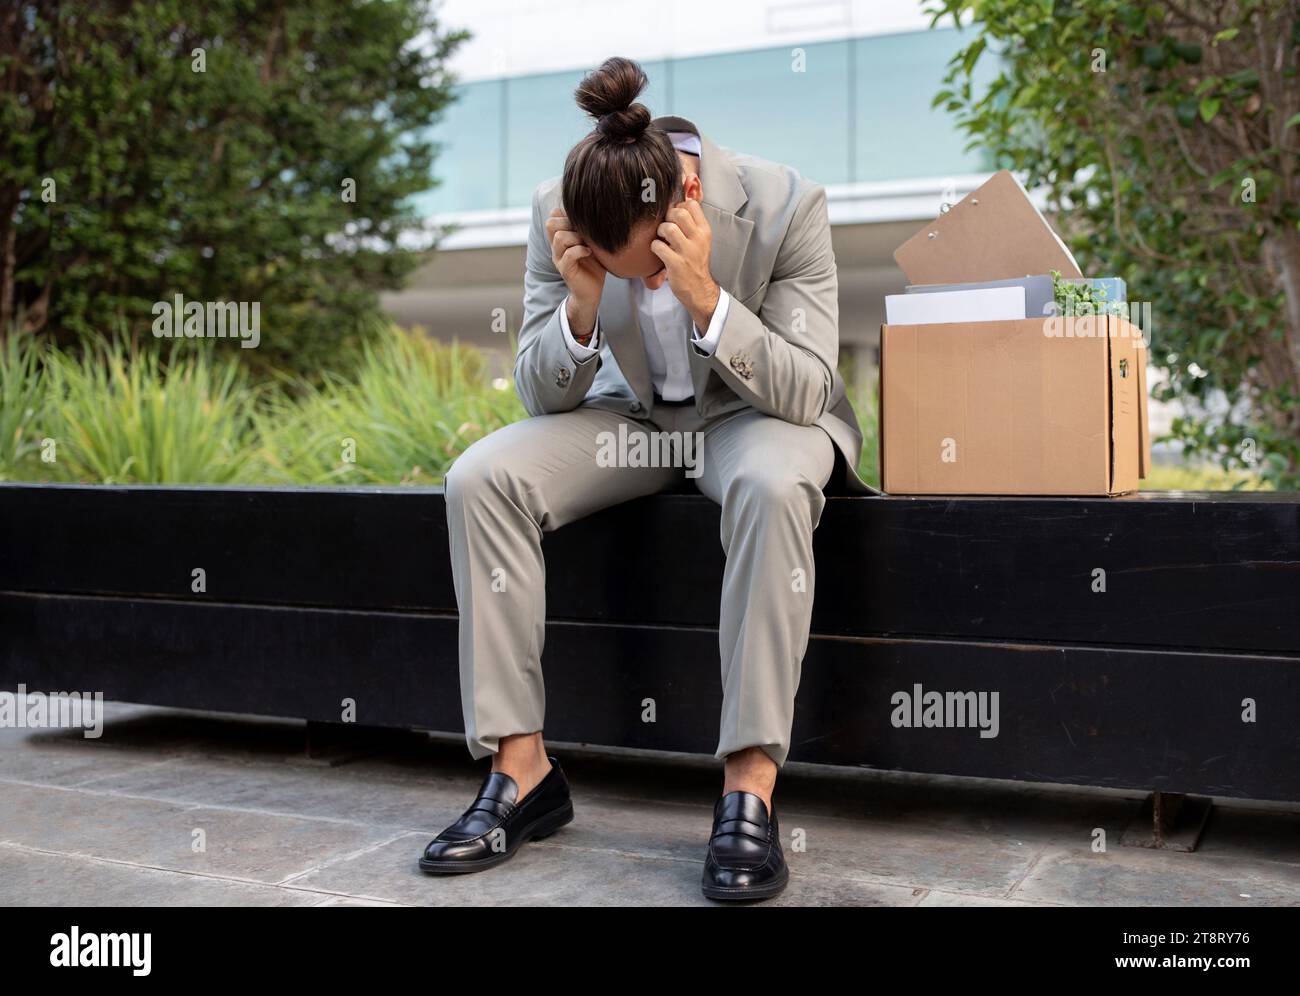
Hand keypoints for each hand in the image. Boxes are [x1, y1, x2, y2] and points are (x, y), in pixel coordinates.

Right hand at [546, 209, 603, 337]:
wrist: (591, 292)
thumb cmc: (594, 266)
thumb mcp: (592, 243)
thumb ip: (589, 229)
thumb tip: (598, 211)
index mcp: (561, 239)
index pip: (553, 216)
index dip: (566, 213)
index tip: (582, 221)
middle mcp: (556, 247)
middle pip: (551, 223)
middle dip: (569, 222)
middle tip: (584, 231)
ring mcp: (559, 259)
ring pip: (559, 237)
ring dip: (576, 237)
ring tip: (588, 243)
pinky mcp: (566, 270)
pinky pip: (568, 255)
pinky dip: (580, 250)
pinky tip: (590, 252)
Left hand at [651, 200, 719, 329]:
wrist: (699, 288)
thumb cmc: (696, 262)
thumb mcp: (701, 240)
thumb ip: (692, 224)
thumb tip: (678, 204)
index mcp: (704, 231)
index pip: (692, 204)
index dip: (679, 206)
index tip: (675, 217)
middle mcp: (698, 239)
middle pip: (679, 212)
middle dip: (668, 216)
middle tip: (667, 227)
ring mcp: (687, 251)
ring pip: (668, 227)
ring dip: (660, 231)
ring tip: (662, 239)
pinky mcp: (676, 263)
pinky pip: (658, 246)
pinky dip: (654, 247)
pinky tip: (659, 251)